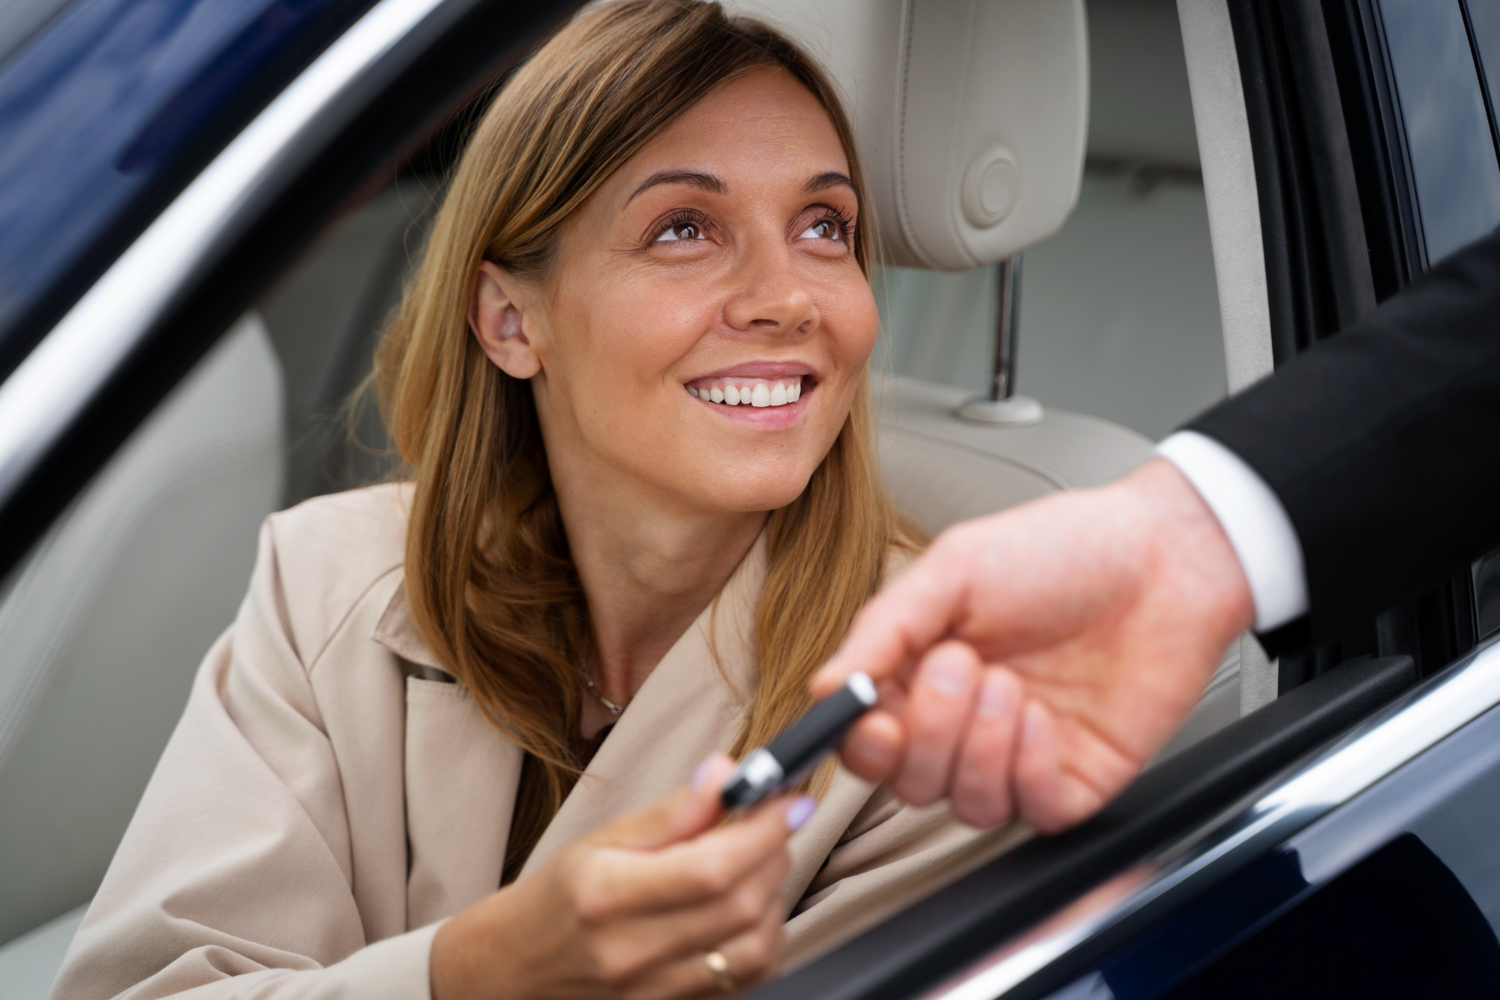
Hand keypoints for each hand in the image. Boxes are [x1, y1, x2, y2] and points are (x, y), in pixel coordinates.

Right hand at [431, 756, 810, 999]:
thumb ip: (672, 813)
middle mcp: (634, 950)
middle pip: (741, 905)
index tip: (787, 800)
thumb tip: (726, 774)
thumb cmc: (559, 898)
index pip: (711, 867)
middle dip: (774, 853)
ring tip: (757, 862)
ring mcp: (658, 991)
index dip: (762, 831)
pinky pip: (749, 976)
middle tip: (772, 822)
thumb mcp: (602, 839)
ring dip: (776, 895)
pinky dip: (765, 934)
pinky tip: (751, 905)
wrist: (519, 969)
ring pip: (756, 945)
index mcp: (608, 896)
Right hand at [812, 458, 1254, 831]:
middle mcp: (964, 722)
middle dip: (928, 732)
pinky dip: (1029, 768)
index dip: (860, 740)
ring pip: (964, 804)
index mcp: (921, 671)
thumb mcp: (954, 570)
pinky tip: (1044, 716)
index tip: (871, 716)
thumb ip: (884, 629)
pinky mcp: (1075, 779)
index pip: (865, 737)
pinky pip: (1031, 811)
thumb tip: (823, 686)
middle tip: (960, 667)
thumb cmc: (1062, 549)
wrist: (1164, 557)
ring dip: (979, 747)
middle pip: (908, 780)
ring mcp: (1018, 754)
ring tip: (1010, 685)